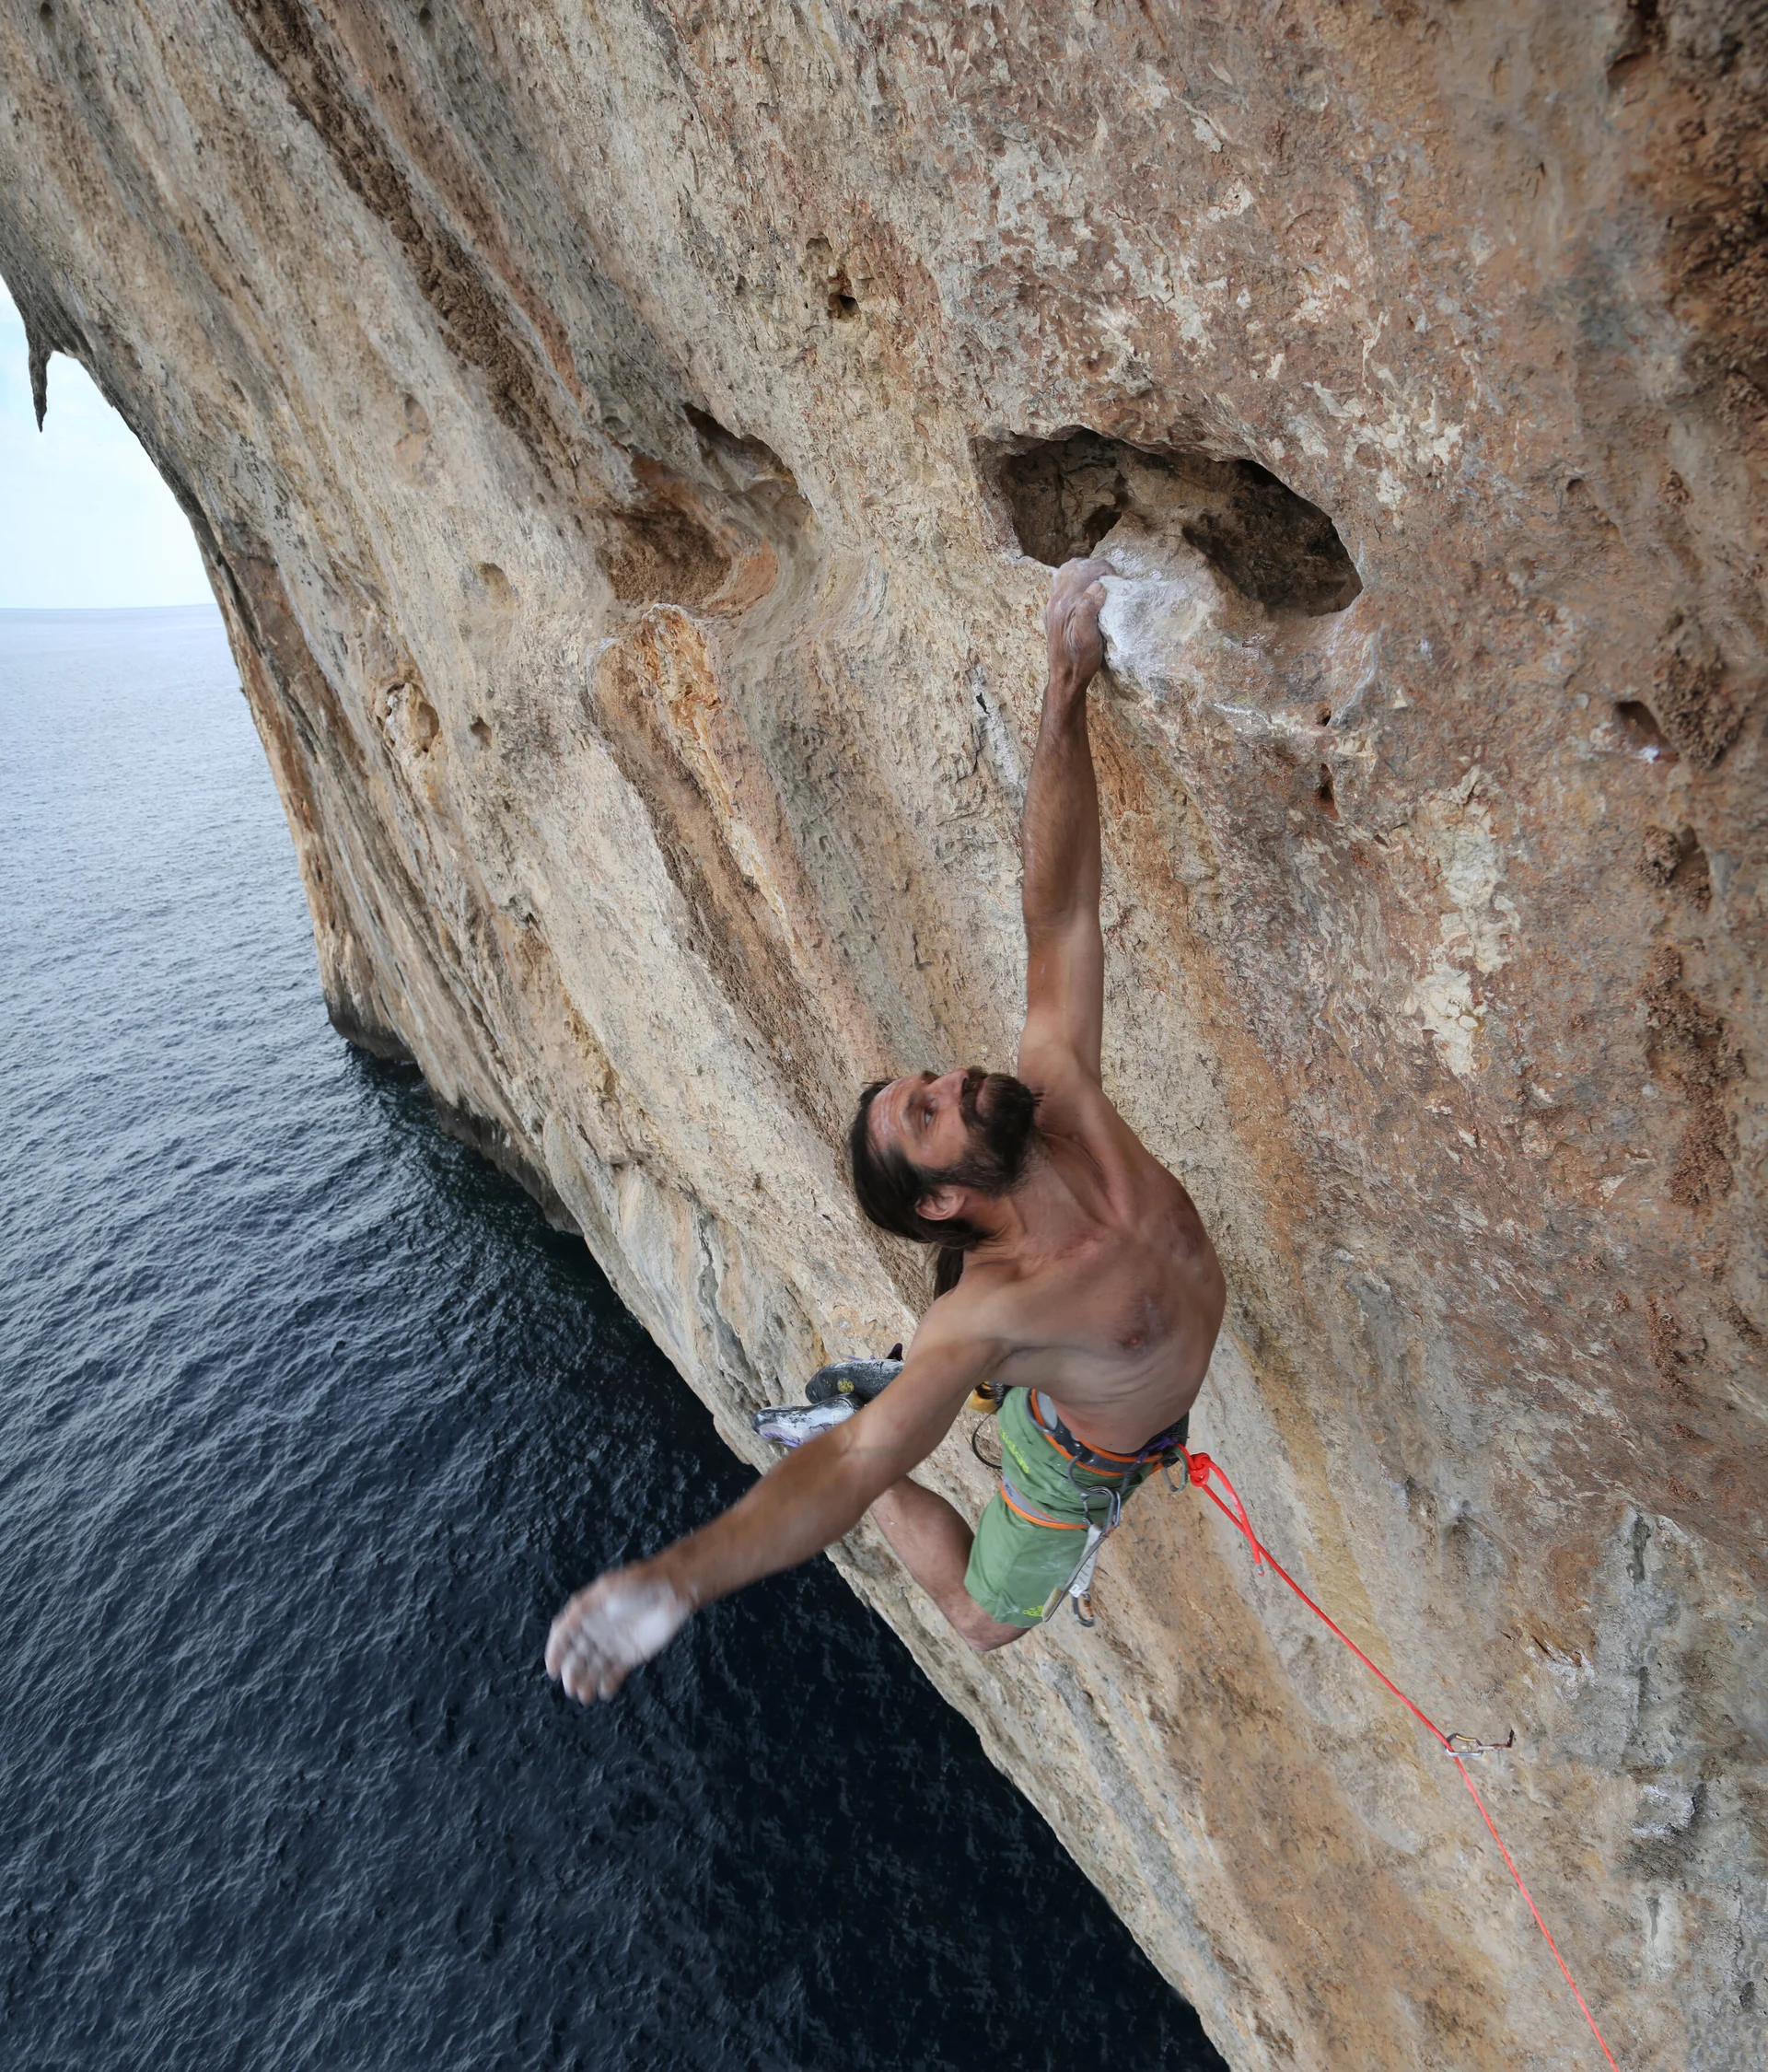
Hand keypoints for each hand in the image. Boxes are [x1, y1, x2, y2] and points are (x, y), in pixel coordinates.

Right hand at [544, 1564, 690, 1702]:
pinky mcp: (630, 1655)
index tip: (552, 1669)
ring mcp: (613, 1644)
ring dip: (587, 1682)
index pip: (563, 1635)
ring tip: (585, 1695)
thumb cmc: (638, 1583)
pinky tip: (604, 1692)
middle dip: (571, 1672)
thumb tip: (559, 1630)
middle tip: (571, 1687)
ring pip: (593, 1668)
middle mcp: (597, 1630)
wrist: (672, 1589)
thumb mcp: (605, 1590)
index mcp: (586, 1612)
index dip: (555, 1652)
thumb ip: (582, 1610)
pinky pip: (614, 1674)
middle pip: (576, 1656)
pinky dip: (608, 1684)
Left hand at [1044, 557, 1110, 688]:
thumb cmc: (1080, 661)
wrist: (1064, 678)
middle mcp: (1055, 600)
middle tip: (1112, 579)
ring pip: (1067, 571)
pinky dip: (1076, 577)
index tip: (1118, 581)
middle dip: (1097, 567)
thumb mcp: (1088, 639)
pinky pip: (1062, 582)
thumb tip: (1098, 586)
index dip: (1105, 571)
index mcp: (1065, 604)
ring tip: (1101, 579)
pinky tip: (1086, 587)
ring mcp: (1052, 604)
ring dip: (1086, 570)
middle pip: (1076, 567)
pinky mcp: (1053, 610)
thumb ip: (1088, 610)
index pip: (1086, 571)